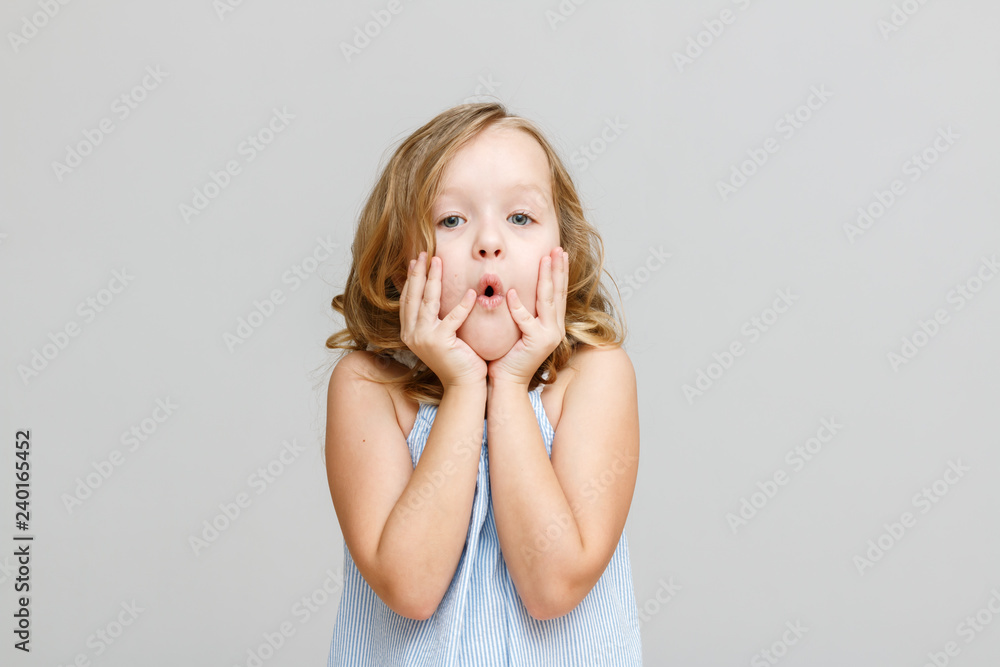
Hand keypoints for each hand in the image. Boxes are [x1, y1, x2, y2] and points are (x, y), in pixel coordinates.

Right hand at [399, 251, 486, 387]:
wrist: (464, 384)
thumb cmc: (457, 359)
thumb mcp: (441, 335)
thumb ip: (434, 318)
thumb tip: (434, 296)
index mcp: (409, 332)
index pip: (407, 300)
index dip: (411, 279)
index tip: (415, 261)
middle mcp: (412, 335)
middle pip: (414, 296)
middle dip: (419, 272)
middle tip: (424, 253)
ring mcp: (423, 339)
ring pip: (428, 302)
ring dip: (433, 279)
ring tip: (438, 261)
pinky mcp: (440, 342)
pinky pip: (453, 318)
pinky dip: (462, 304)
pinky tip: (471, 292)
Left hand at [487, 247, 568, 386]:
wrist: (506, 381)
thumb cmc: (507, 355)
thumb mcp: (517, 328)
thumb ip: (520, 310)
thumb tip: (513, 287)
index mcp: (551, 324)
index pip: (557, 293)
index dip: (558, 273)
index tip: (557, 253)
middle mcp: (554, 329)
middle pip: (558, 293)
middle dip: (558, 269)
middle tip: (557, 249)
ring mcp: (548, 336)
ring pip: (548, 301)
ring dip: (547, 278)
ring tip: (545, 259)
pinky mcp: (536, 343)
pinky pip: (525, 321)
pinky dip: (518, 307)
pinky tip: (511, 292)